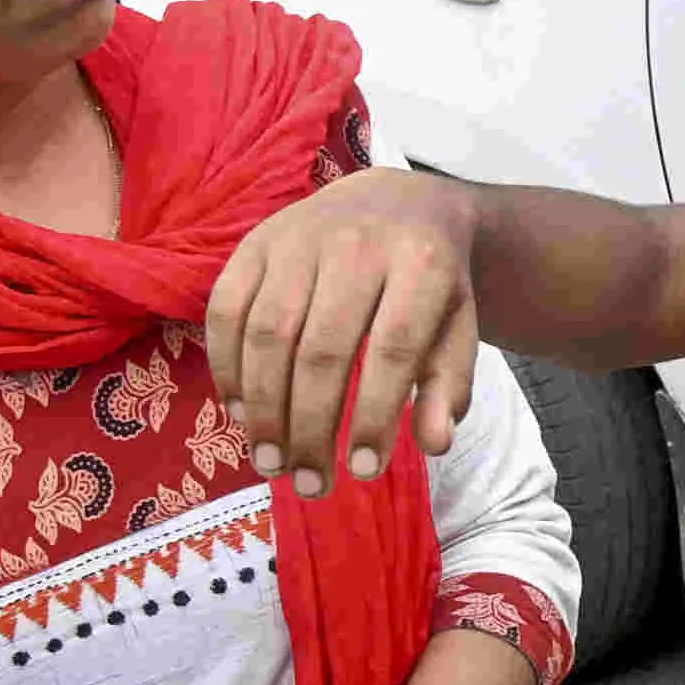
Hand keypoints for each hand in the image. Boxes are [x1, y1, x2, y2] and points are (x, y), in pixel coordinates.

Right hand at [203, 170, 483, 494]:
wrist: (399, 201)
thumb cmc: (430, 281)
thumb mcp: (457, 326)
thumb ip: (448, 383)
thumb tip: (434, 444)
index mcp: (421, 263)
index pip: (394, 349)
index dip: (377, 415)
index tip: (365, 471)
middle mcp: (356, 245)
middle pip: (323, 348)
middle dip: (311, 427)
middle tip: (307, 484)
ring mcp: (298, 239)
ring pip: (268, 333)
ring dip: (264, 407)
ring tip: (270, 462)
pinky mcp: (254, 243)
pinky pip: (226, 310)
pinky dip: (227, 366)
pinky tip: (241, 412)